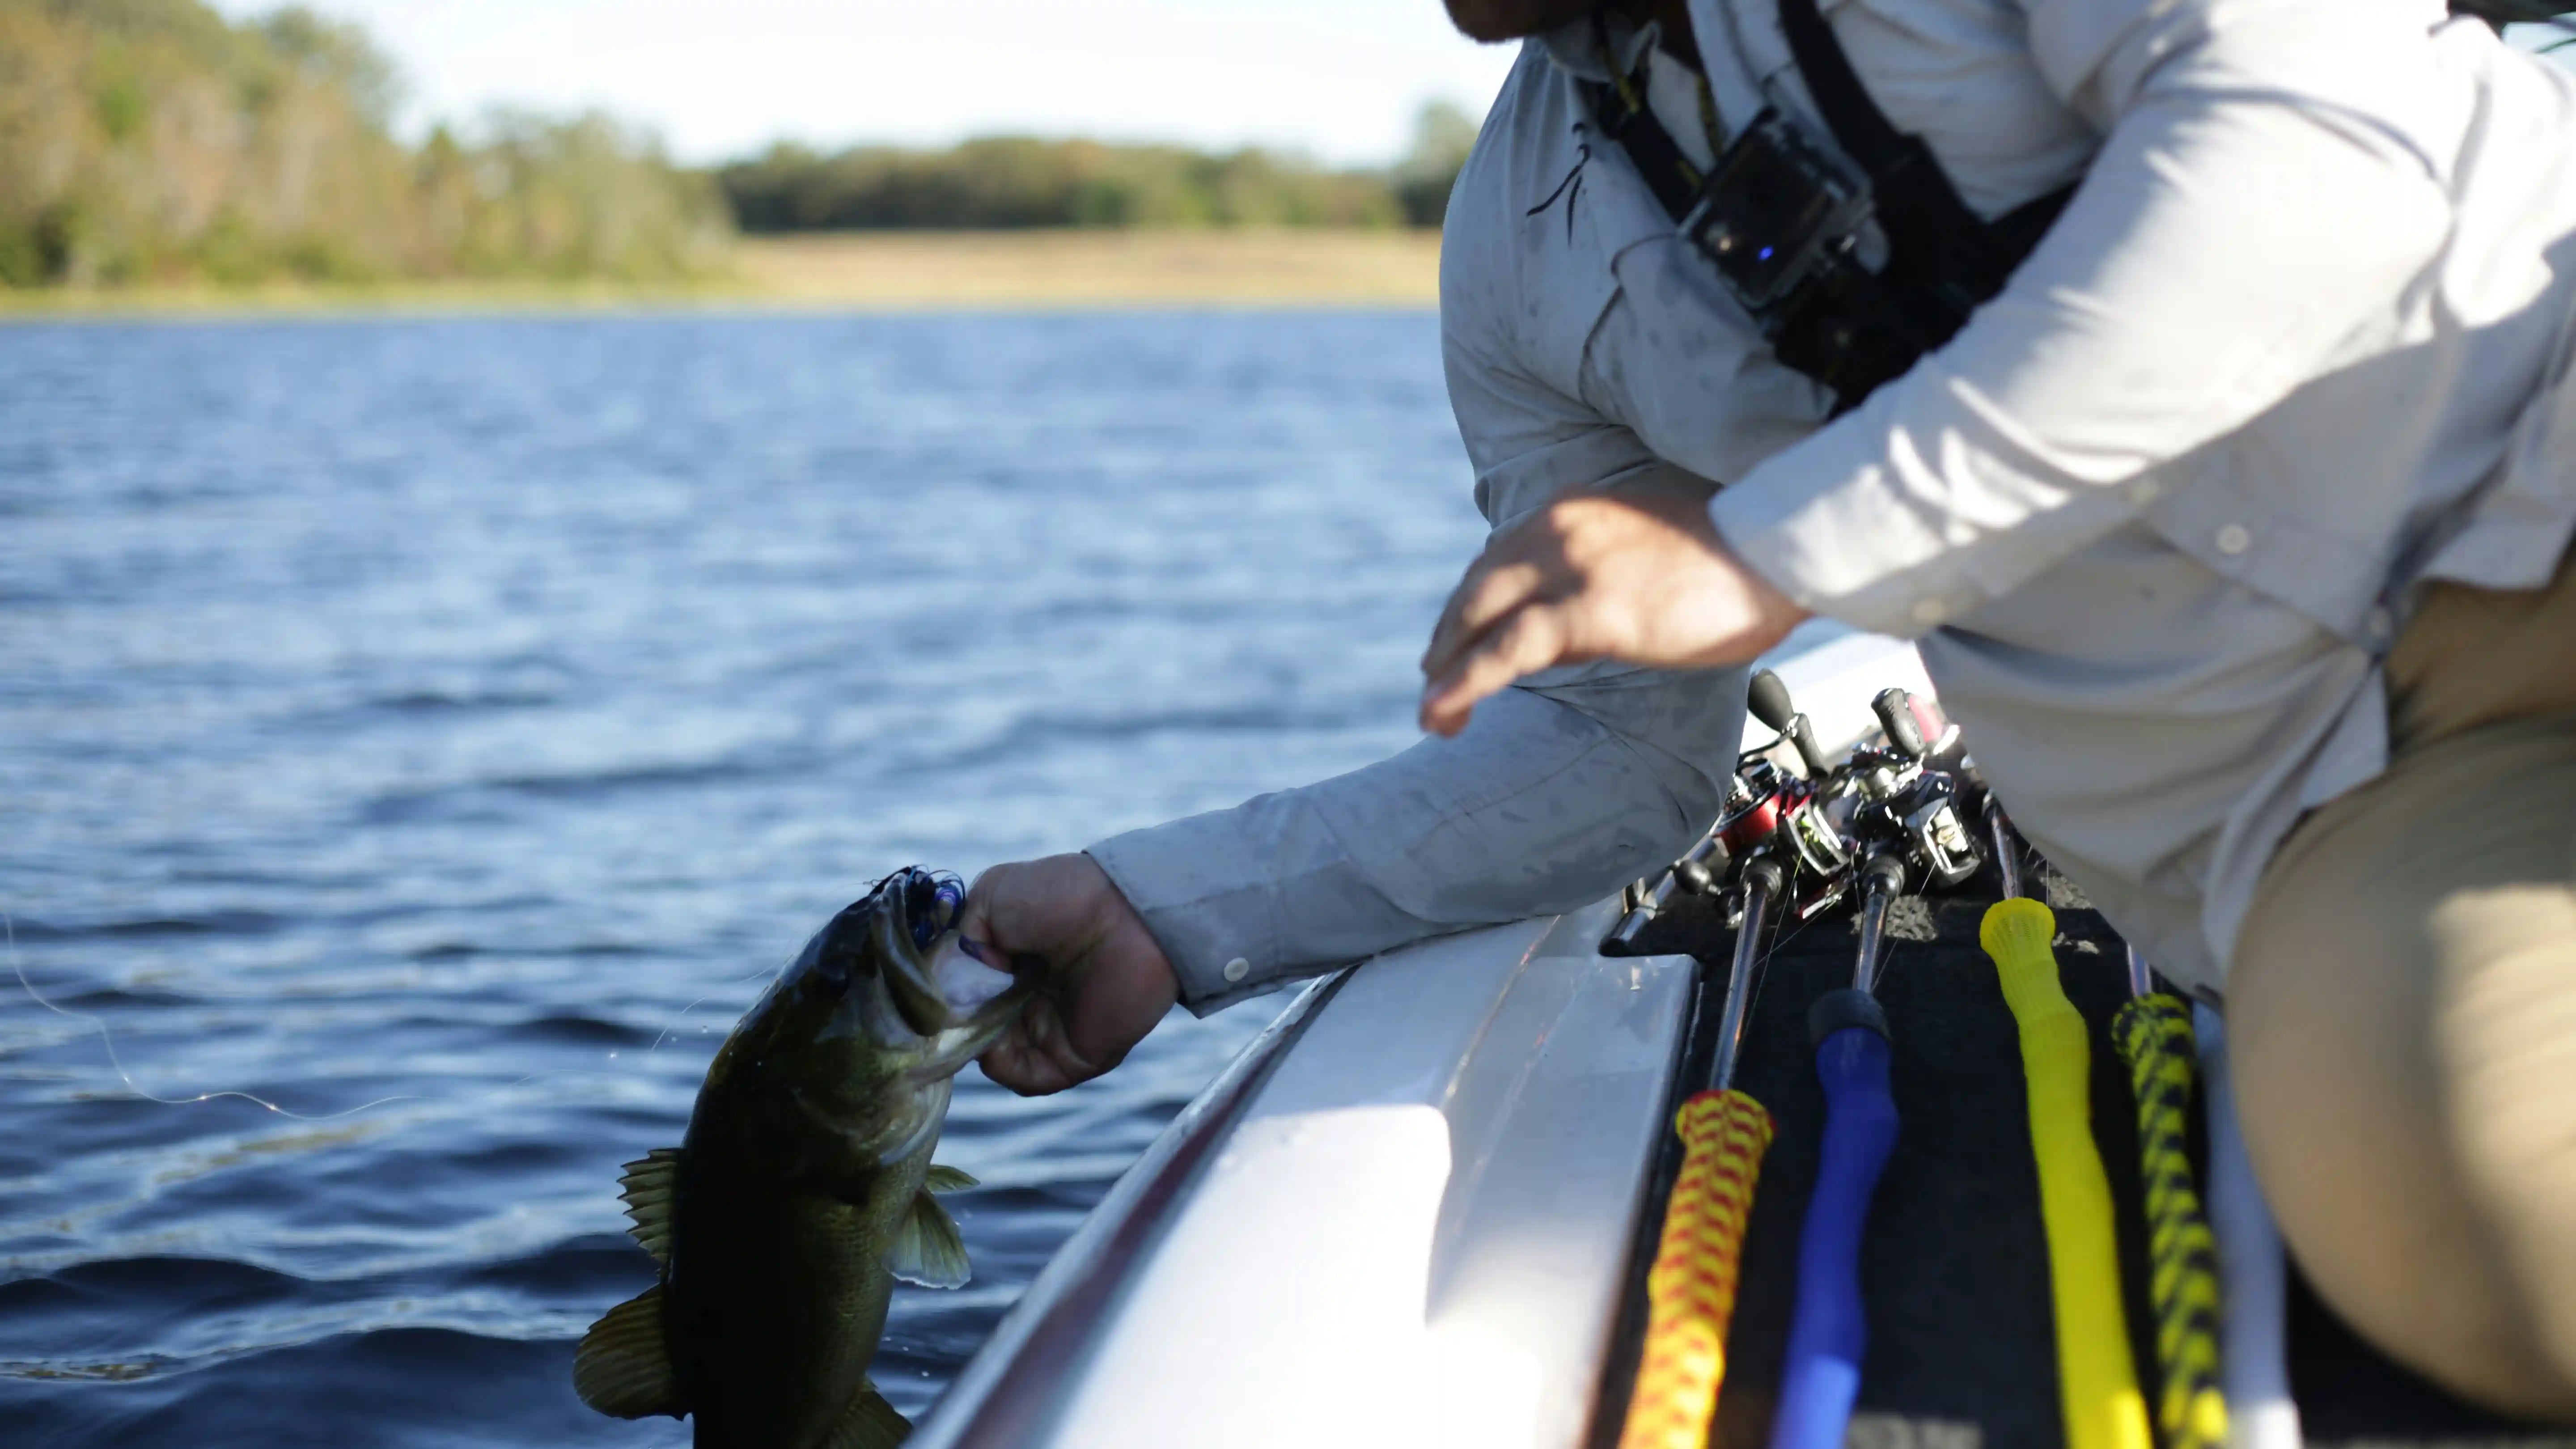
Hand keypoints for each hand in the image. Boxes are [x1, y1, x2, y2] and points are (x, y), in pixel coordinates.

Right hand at [961, 853, 1178, 1095]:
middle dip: (951, 1024)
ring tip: (976, 1018)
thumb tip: (953, 983)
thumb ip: (958, 941)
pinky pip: (1024, 1078)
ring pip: (991, 1056)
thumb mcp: (990, 896)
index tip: (922, 994)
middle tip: (942, 1012)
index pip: (960, 992)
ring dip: (973, 1043)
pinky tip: (994, 1044)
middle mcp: (1024, 996)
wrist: (1125, 914)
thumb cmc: (1061, 896)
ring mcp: (1046, 1029)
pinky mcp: (1070, 1056)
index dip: (939, 996)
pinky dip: (1001, 1066)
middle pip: (971, 1027)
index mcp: (1006, 959)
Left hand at [1419, 490, 1809, 736]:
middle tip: (1434, 681)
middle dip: (1448, 641)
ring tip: (1433, 715)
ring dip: (1447, 671)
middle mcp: (1557, 529)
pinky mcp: (1588, 609)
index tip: (1456, 641)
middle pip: (1478, 590)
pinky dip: (1466, 683)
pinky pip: (1507, 651)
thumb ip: (1590, 582)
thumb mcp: (1642, 554)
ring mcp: (1569, 567)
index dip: (1471, 608)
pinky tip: (1443, 711)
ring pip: (1479, 619)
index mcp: (1571, 511)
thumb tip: (1552, 638)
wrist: (1777, 548)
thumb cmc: (1731, 557)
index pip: (1498, 561)